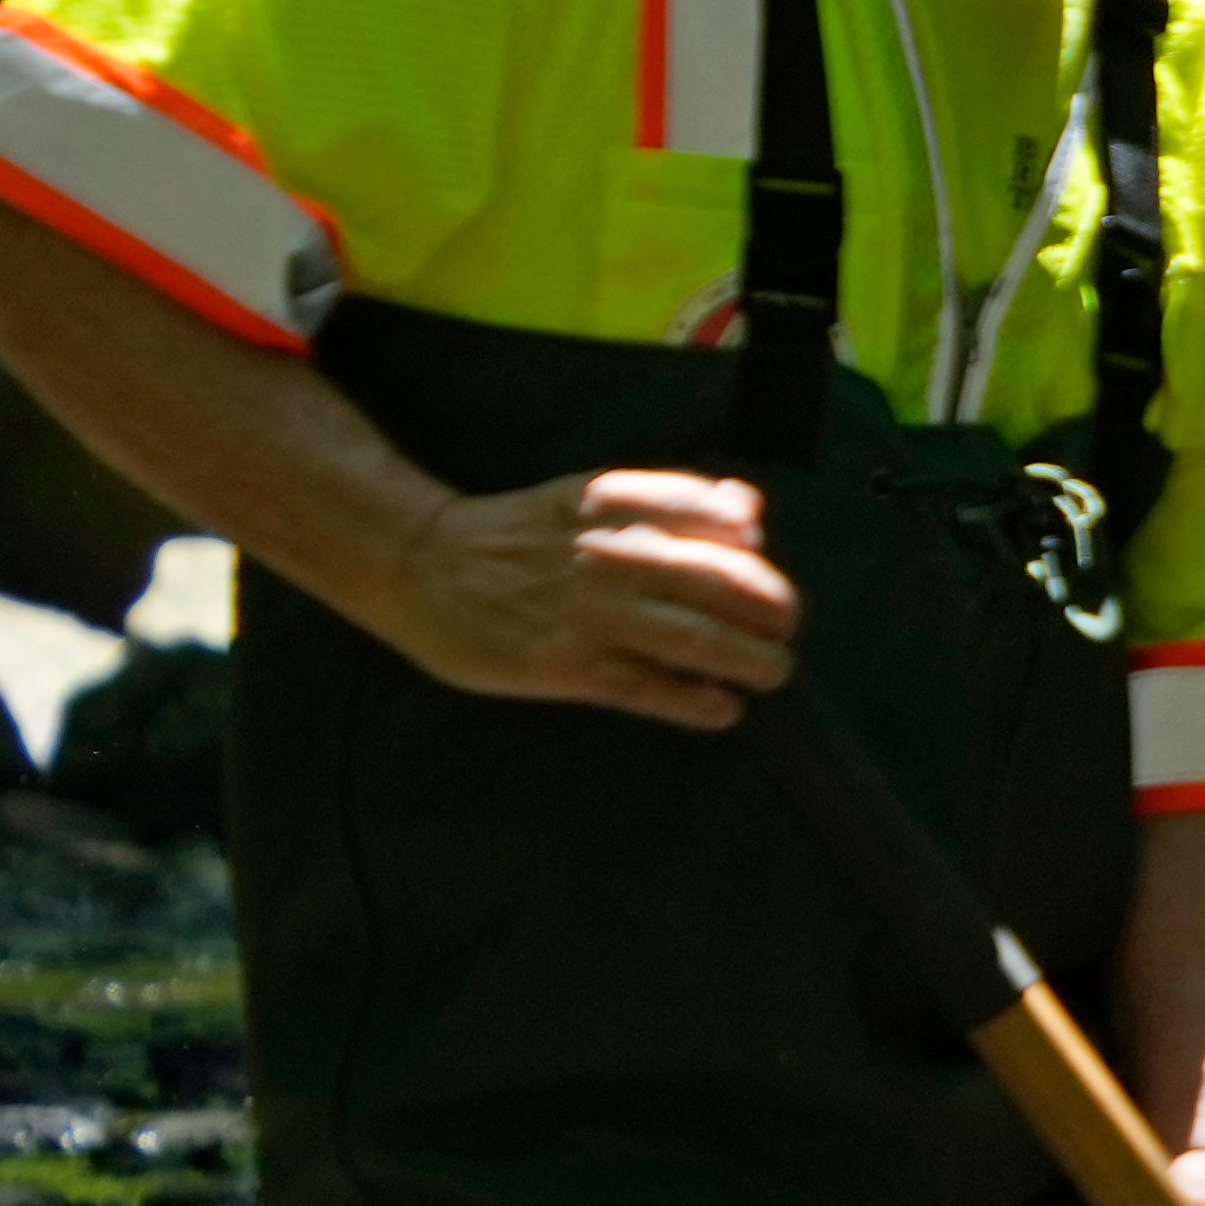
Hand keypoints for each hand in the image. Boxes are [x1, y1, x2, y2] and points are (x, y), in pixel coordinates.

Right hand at [376, 467, 796, 725]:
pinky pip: (653, 689)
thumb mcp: (591, 497)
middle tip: (783, 632)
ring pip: (702, 640)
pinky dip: (700, 702)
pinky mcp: (567, 665)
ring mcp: (590, 612)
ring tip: (771, 672)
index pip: (721, 519)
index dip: (757, 552)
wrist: (420, 562)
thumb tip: (750, 511)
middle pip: (727, 583)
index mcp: (617, 501)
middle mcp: (610, 553)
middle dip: (775, 612)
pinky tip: (723, 708)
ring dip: (754, 662)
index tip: (763, 572)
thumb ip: (672, 501)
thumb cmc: (520, 534)